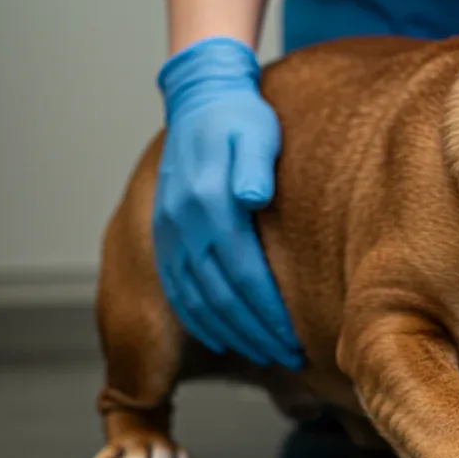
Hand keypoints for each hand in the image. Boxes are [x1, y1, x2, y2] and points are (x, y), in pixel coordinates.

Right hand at [153, 37, 302, 368]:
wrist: (202, 99)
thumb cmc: (241, 118)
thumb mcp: (256, 132)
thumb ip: (254, 165)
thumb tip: (252, 196)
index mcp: (209, 204)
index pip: (244, 274)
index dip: (269, 314)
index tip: (294, 341)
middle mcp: (183, 224)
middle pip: (222, 296)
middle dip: (257, 334)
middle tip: (289, 358)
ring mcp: (169, 232)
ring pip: (198, 299)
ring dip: (232, 333)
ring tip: (266, 354)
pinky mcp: (164, 235)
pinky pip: (178, 289)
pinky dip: (200, 319)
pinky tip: (223, 336)